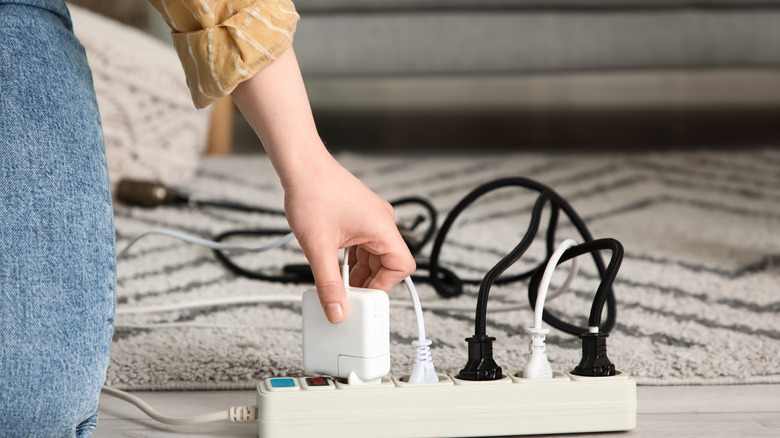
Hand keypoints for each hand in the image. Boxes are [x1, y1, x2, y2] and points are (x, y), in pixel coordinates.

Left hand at [230, 47, 414, 321]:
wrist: (300, 165)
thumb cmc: (312, 194)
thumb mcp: (318, 248)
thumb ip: (328, 285)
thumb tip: (337, 311)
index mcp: (382, 227)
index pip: (401, 267)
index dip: (383, 286)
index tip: (361, 297)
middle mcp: (382, 221)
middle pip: (388, 263)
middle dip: (367, 281)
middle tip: (346, 294)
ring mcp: (372, 217)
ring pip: (374, 256)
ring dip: (358, 271)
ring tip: (336, 279)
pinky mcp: (360, 215)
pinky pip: (364, 245)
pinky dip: (352, 258)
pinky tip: (334, 264)